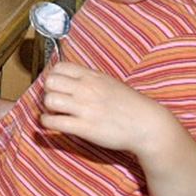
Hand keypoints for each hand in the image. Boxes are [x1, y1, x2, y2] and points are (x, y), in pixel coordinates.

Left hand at [39, 62, 173, 154]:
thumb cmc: (130, 105)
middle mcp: (86, 89)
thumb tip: (68, 79)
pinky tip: (53, 124)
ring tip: (56, 112)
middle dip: (48, 91)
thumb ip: (89, 79)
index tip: (58, 87)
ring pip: (49, 100)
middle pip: (50, 82)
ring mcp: (85, 108)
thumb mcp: (109, 83)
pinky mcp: (84, 127)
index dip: (54, 77)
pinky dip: (47, 122)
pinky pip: (53, 121)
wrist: (148, 125)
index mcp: (92, 76)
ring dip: (48, 107)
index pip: (59, 67)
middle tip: (56, 100)